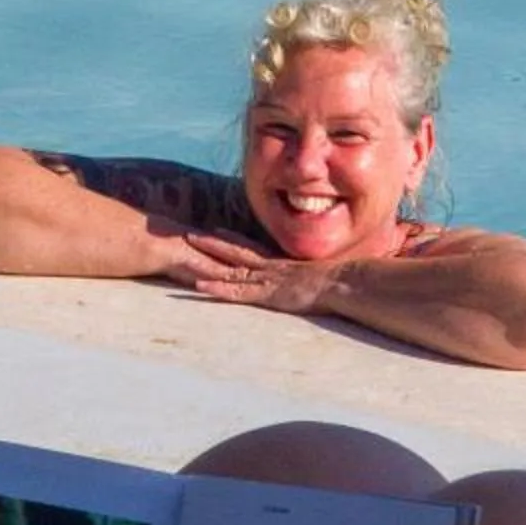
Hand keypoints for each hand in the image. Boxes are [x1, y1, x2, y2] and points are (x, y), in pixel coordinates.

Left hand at [159, 230, 332, 317]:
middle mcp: (267, 268)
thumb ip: (307, 276)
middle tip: (189, 233)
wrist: (340, 284)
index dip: (231, 239)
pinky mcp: (264, 295)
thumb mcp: (315, 277)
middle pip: (233, 252)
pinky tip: (200, 286)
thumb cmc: (334, 283)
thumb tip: (312, 279)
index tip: (215, 229)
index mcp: (278, 264)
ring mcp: (264, 280)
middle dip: (211, 243)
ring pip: (229, 269)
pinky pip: (235, 291)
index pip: (250, 248)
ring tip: (185, 254)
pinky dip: (217, 288)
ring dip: (207, 262)